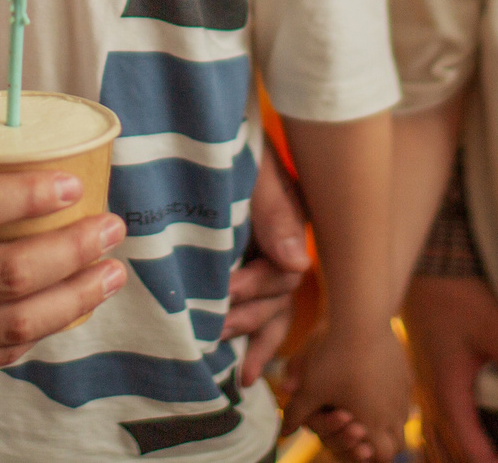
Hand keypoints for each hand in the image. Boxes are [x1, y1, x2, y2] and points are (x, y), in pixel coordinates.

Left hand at [222, 152, 312, 386]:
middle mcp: (280, 245)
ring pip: (272, 310)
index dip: (259, 284)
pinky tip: (244, 371)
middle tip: (216, 322)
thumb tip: (298, 264)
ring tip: (220, 344)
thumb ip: (275, 211)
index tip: (227, 288)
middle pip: (279, 297)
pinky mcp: (242, 267)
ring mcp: (263, 258)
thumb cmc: (227, 143)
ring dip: (249, 331)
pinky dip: (255, 342)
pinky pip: (262, 313)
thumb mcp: (253, 170)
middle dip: (249, 312)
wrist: (200, 125)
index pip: (285, 271)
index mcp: (285, 221)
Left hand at [283, 327, 410, 462]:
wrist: (361, 320)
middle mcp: (394, 411)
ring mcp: (403, 392)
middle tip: (366, 437)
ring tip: (372, 415)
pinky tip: (380, 389)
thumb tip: (282, 431)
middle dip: (383, 443)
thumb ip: (297, 413)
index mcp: (373, 421)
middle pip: (397, 442)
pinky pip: (405, 396)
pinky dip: (394, 400)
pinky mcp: (406, 372)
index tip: (360, 451)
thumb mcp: (310, 387)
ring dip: (390, 421)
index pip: (384, 455)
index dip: (372, 456)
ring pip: (404, 418)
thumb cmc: (333, 357)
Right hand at [401, 276, 497, 462]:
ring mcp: (425, 389)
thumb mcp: (494, 328)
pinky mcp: (428, 375)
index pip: (472, 452)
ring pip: (440, 441)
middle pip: (452, 453)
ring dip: (466, 454)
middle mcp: (432, 399)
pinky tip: (473, 431)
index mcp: (448, 395)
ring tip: (497, 455)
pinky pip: (436, 423)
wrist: (423, 263)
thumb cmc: (453, 294)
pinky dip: (454, 439)